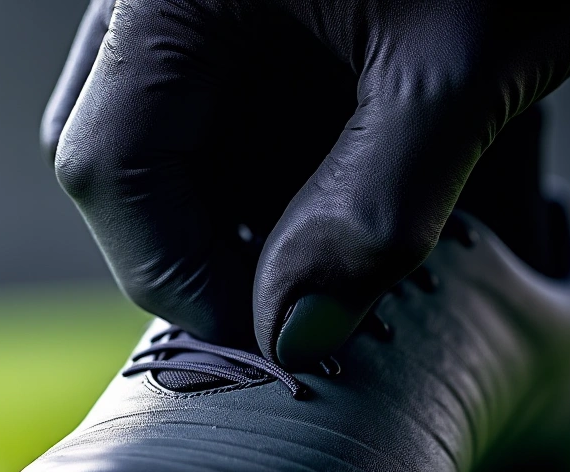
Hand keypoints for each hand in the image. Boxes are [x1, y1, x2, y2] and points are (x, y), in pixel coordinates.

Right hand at [42, 0, 569, 368]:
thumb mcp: (458, 67)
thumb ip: (377, 207)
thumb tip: (294, 336)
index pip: (111, 164)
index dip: (178, 274)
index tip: (271, 340)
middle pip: (124, 164)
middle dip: (206, 252)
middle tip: (302, 307)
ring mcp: (192, 9)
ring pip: (168, 153)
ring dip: (242, 223)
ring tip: (343, 249)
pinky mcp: (237, 22)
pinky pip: (216, 123)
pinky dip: (271, 182)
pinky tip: (347, 195)